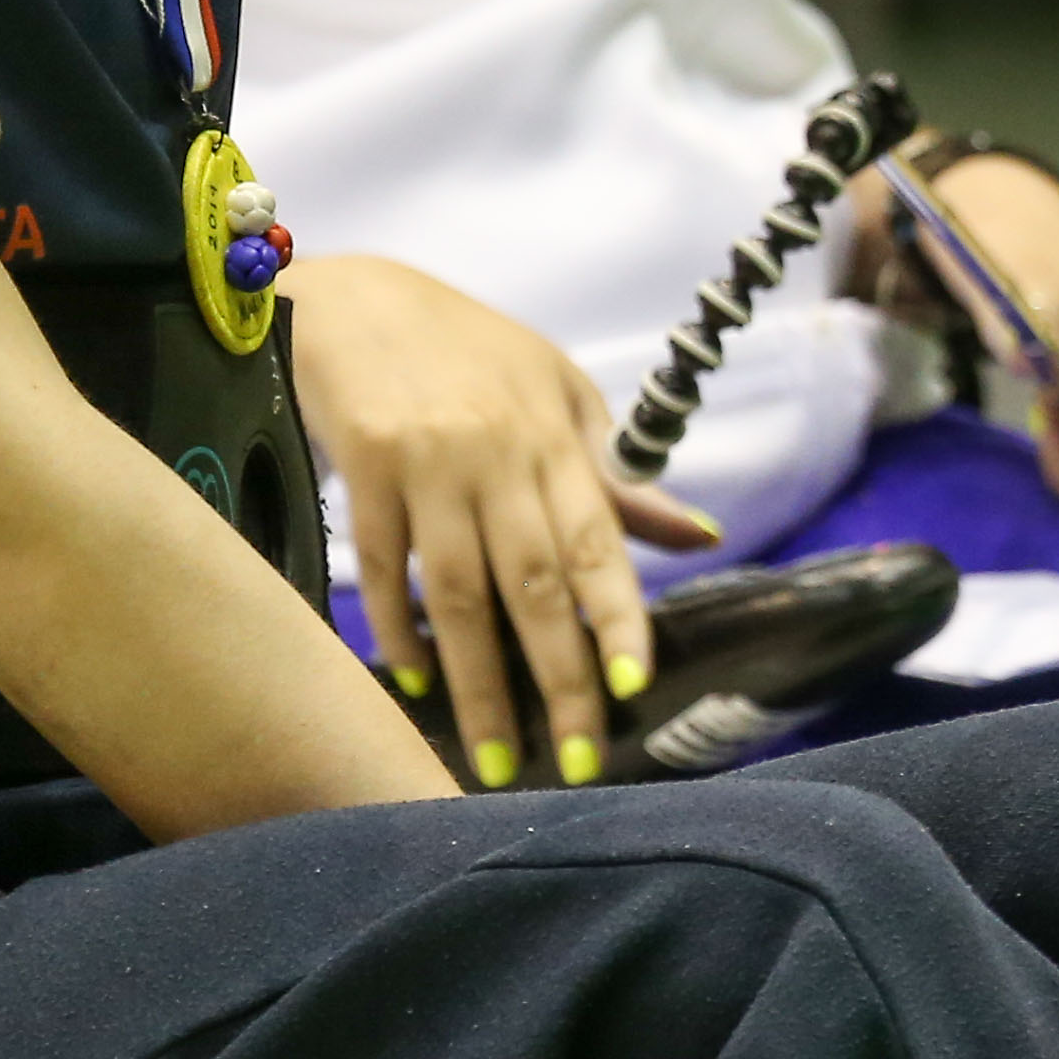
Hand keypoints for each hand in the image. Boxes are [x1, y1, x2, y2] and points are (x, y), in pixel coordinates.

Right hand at [278, 250, 718, 783]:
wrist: (356, 298)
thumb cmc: (472, 352)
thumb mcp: (558, 392)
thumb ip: (617, 475)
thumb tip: (702, 535)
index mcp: (556, 437)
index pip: (598, 543)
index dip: (619, 617)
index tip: (633, 686)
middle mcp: (496, 456)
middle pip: (534, 586)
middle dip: (559, 681)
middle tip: (578, 760)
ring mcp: (427, 465)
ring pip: (459, 594)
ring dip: (478, 685)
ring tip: (495, 758)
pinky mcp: (363, 470)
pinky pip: (384, 568)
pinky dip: (399, 629)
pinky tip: (418, 681)